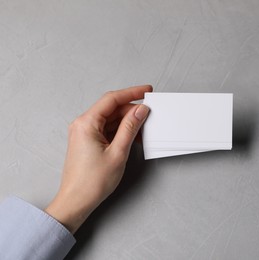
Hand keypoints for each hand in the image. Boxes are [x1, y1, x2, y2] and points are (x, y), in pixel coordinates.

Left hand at [45, 85, 151, 233]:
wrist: (76, 201)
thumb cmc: (92, 182)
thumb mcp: (118, 152)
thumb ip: (130, 128)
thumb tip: (140, 111)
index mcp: (86, 123)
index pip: (112, 99)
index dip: (132, 93)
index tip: (146, 91)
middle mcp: (83, 124)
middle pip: (111, 108)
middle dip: (131, 110)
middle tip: (149, 113)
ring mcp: (85, 133)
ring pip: (110, 119)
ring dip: (127, 121)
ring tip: (143, 128)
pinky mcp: (88, 141)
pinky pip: (107, 129)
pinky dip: (121, 130)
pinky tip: (133, 136)